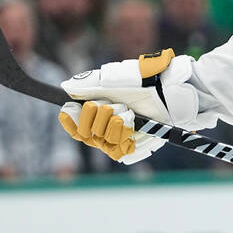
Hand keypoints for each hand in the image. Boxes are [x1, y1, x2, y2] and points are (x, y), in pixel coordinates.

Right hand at [57, 48, 210, 163]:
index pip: (72, 124)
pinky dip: (123, 136)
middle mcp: (103, 127)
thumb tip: (65, 87)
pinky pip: (116, 152)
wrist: (166, 94)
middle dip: (99, 117)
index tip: (72, 109)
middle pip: (84, 134)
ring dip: (114, 124)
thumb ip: (88, 84)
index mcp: (95, 111)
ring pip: (101, 142)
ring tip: (129, 113)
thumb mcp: (112, 81)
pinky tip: (132, 126)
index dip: (70, 120)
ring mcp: (116, 139)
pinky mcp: (131, 147)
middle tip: (116, 105)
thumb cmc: (141, 83)